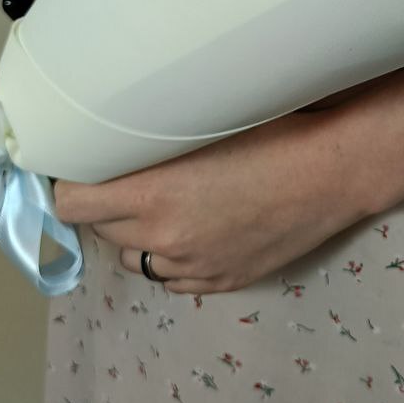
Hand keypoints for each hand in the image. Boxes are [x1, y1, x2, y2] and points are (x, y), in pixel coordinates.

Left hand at [50, 106, 370, 294]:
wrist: (333, 172)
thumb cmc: (274, 130)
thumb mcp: (203, 120)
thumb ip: (152, 138)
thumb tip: (113, 134)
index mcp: (153, 193)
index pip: (71, 203)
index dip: (70, 184)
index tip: (81, 166)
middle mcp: (163, 237)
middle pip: (101, 229)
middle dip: (107, 205)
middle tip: (131, 176)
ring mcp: (191, 266)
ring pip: (133, 257)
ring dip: (137, 233)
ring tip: (168, 204)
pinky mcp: (218, 282)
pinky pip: (171, 276)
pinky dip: (172, 255)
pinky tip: (198, 228)